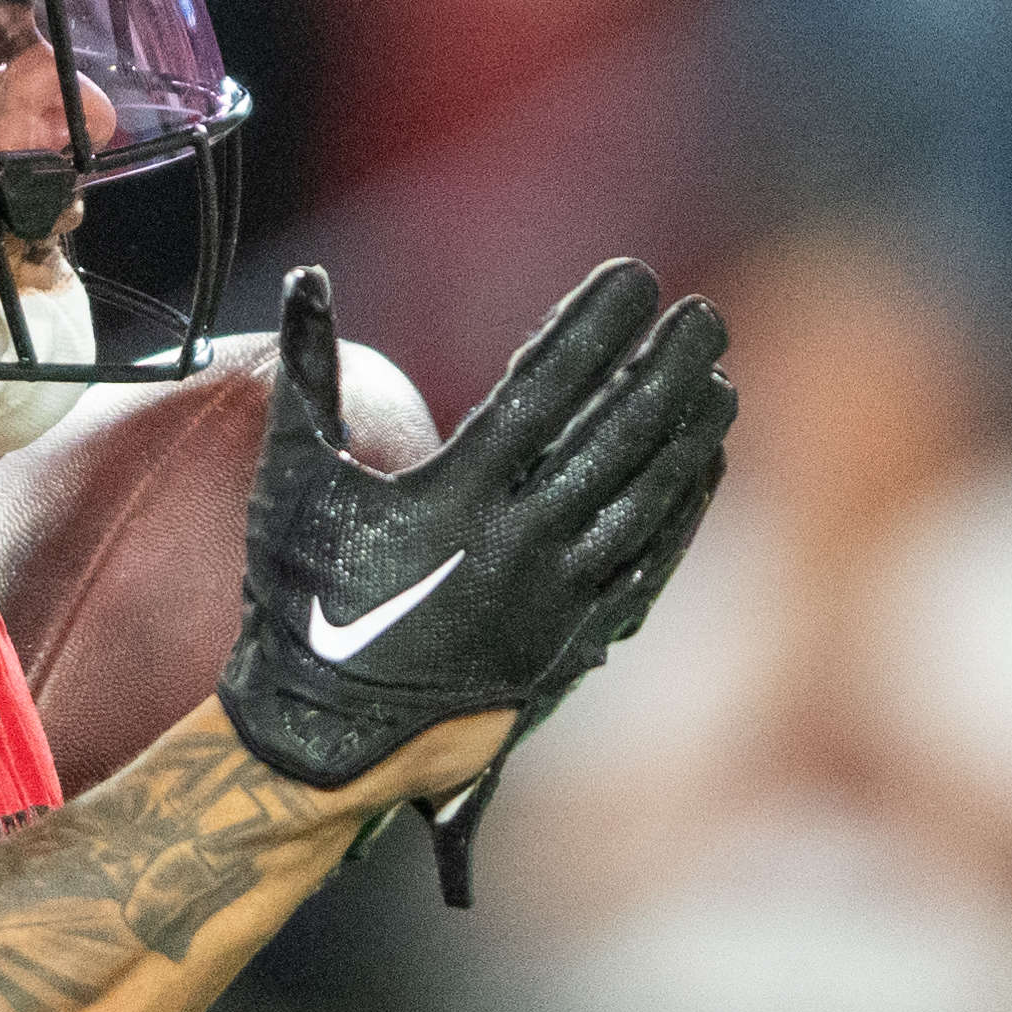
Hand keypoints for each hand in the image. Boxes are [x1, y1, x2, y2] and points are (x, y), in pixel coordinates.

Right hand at [213, 263, 730, 898]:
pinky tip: (703, 466)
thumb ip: (307, 376)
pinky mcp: (569, 644)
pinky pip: (645, 567)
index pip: (543, 390)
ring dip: (687, 436)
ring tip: (720, 381)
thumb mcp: (291, 482)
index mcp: (450, 500)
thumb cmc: (298, 602)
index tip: (635, 275)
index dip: (593, 327)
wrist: (322, 735)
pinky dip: (681, 512)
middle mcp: (514, 547)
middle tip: (704, 318)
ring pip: (643, 503)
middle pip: (614, 439)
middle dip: (665, 369)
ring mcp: (551, 601)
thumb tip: (308, 277)